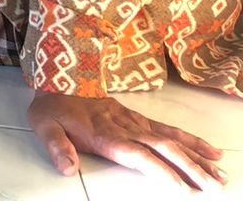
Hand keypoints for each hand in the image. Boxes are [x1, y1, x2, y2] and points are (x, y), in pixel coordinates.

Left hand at [28, 92, 226, 190]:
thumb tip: (68, 168)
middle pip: (162, 149)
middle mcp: (125, 128)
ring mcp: (134, 122)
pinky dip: (191, 141)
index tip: (180, 187)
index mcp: (104, 134)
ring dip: (197, 158)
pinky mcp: (138, 117)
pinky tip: (210, 152)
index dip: (159, 170)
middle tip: (213, 187)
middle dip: (189, 168)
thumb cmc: (52, 107)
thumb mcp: (44, 126)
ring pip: (171, 140)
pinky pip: (168, 129)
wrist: (57, 76)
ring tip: (220, 175)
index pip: (137, 154)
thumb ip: (57, 147)